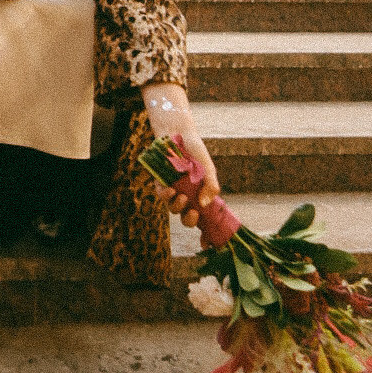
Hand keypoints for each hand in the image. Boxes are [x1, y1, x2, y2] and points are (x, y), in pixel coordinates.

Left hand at [141, 81, 219, 221]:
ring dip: (177, 206)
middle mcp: (187, 195)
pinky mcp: (161, 182)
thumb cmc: (195, 150)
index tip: (205, 239)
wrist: (178, 133)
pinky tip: (170, 190)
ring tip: (182, 197)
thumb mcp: (207, 168)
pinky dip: (165, 195)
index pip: (203, 217)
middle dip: (188, 220)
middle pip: (186, 217)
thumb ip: (210, 185)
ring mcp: (173, 190)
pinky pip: (161, 195)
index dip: (204, 229)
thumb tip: (203, 204)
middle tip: (193, 213)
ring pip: (173, 208)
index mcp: (200, 194)